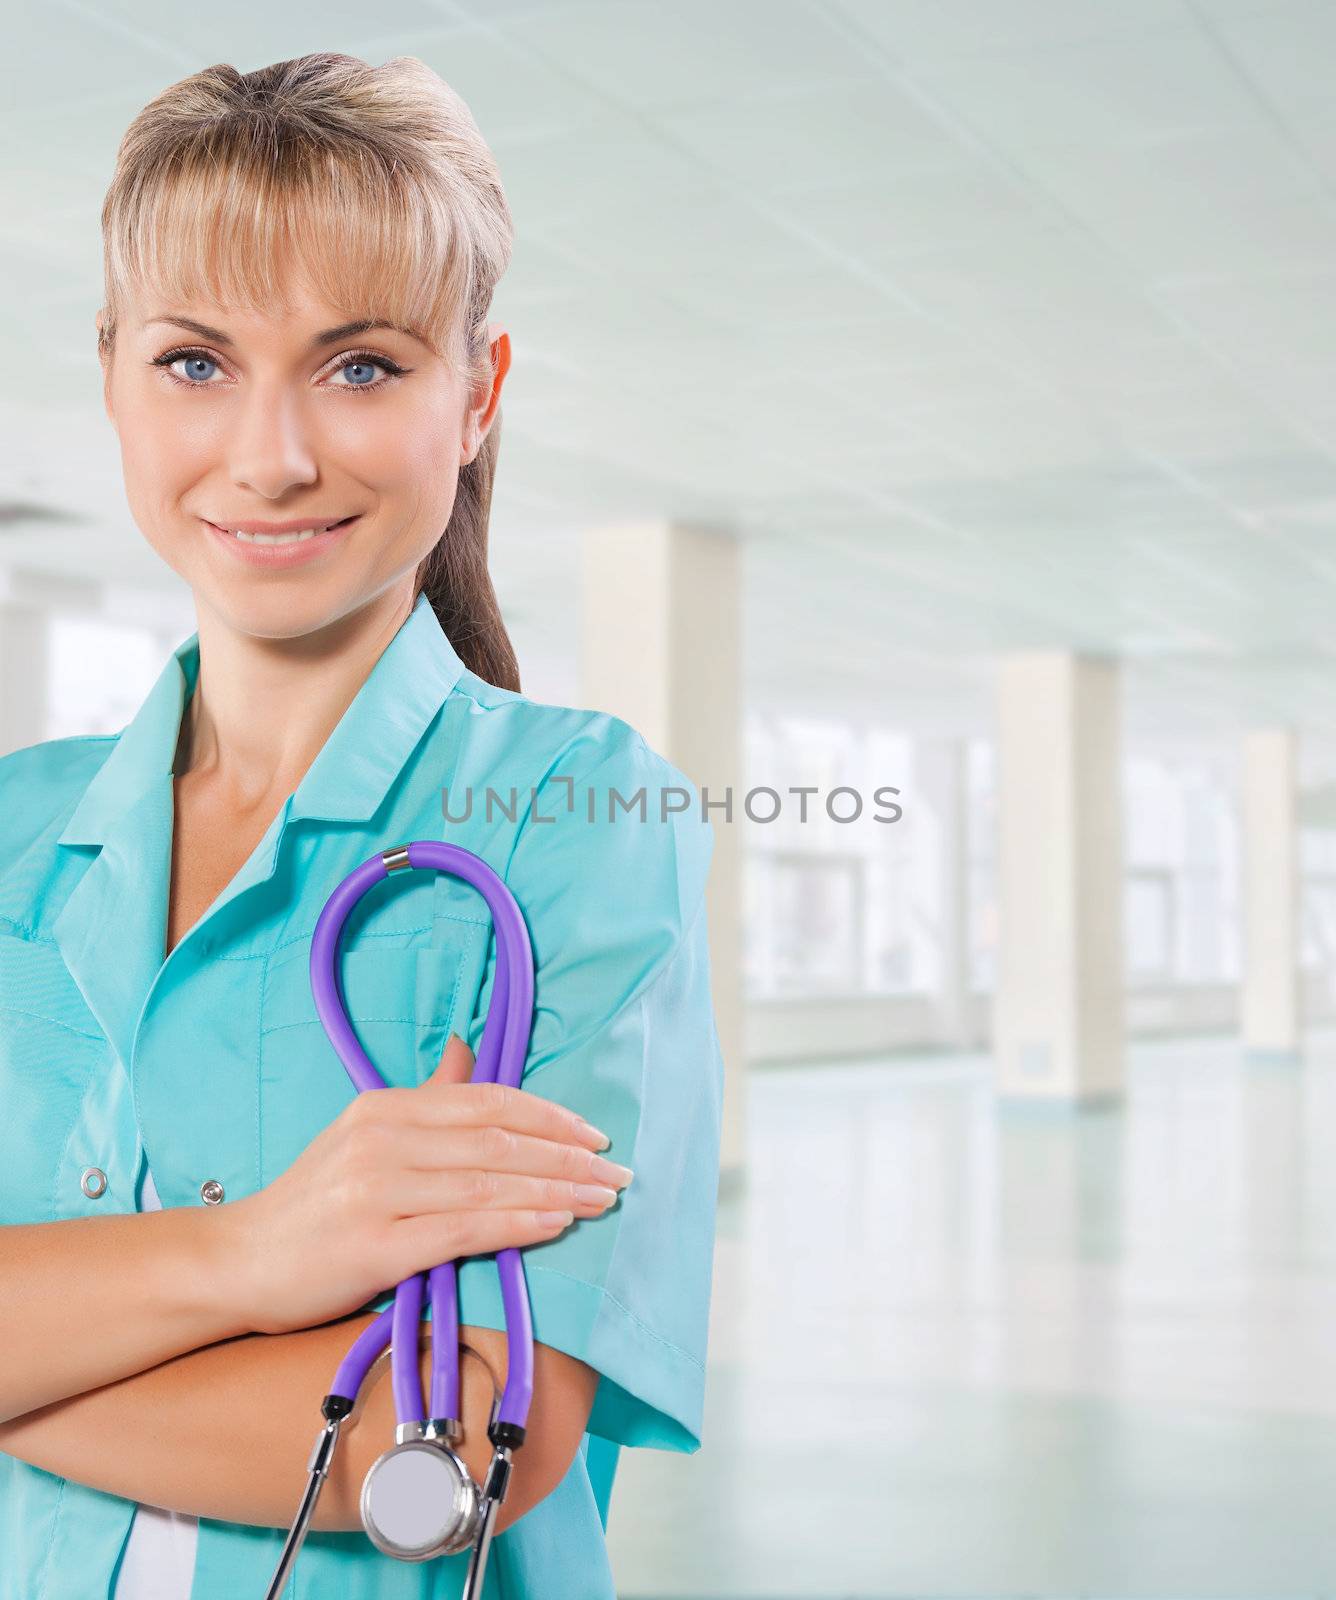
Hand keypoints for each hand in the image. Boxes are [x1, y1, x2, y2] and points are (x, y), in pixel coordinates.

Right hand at [221, 1033, 632, 1334]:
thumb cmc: (313, 1202)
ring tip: (601, 1200)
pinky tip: (554, 1224)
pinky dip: (516, 1224)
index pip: (486, 1102)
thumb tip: (465, 1050)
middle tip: (617, 1173)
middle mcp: (382, 1140)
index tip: (595, 1136)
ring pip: (488, 1183)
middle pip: (497, 1140)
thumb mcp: (363, 1134)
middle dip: (567, 1157)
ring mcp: (376, 1192)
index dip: (548, 1116)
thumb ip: (423, 1098)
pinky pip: (462, 1230)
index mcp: (384, 1108)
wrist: (238, 1261)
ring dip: (555, 1191)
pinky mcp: (373, 1246)